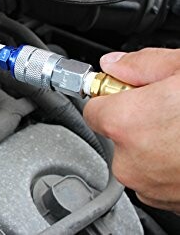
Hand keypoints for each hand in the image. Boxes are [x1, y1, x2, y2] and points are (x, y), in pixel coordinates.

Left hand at [84, 48, 179, 212]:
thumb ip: (143, 65)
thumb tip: (115, 64)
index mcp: (127, 122)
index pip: (94, 105)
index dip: (114, 94)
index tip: (128, 90)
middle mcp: (132, 161)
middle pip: (116, 132)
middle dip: (135, 118)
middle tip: (169, 107)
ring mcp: (153, 186)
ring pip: (137, 156)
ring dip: (153, 143)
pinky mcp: (172, 202)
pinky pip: (156, 177)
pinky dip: (169, 163)